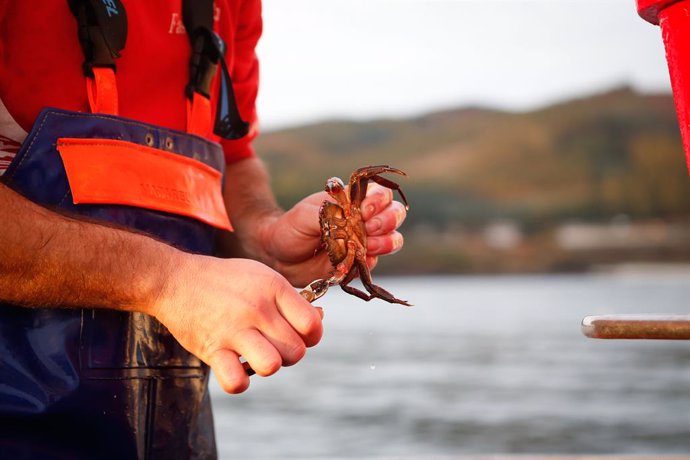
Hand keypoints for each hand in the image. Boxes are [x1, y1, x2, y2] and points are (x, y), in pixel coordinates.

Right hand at [154, 254, 322, 393]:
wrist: (176, 280)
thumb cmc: (226, 281)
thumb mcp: (263, 277)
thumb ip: (291, 300)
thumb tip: (319, 320)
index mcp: (273, 288)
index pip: (312, 326)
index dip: (311, 336)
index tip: (296, 333)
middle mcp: (257, 308)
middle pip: (296, 351)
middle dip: (289, 353)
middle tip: (272, 343)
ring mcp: (234, 330)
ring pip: (272, 366)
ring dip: (267, 366)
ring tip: (255, 355)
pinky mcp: (212, 349)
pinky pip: (237, 381)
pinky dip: (239, 381)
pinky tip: (235, 367)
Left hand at [261, 184, 406, 286]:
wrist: (280, 255)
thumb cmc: (292, 228)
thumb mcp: (306, 215)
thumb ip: (330, 215)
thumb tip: (351, 221)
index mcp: (353, 201)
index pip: (380, 194)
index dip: (379, 200)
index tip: (365, 210)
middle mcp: (364, 219)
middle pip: (394, 214)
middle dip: (388, 220)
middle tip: (369, 227)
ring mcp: (364, 241)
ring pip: (393, 239)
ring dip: (386, 241)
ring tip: (368, 245)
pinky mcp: (359, 262)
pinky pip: (376, 262)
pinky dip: (372, 260)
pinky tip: (359, 258)